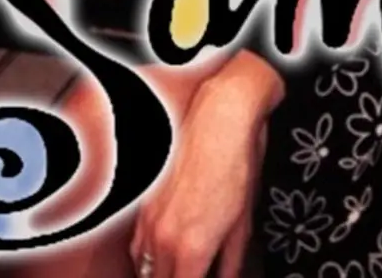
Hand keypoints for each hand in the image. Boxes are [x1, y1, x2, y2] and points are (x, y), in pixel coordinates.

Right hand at [131, 53, 282, 277]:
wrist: (221, 119)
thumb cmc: (237, 166)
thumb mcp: (244, 223)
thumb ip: (231, 262)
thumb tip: (227, 277)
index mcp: (193, 251)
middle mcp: (164, 240)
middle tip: (195, 272)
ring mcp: (150, 221)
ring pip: (144, 268)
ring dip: (160, 274)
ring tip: (182, 268)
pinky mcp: (145, 203)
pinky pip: (138, 245)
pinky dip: (148, 256)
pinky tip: (165, 253)